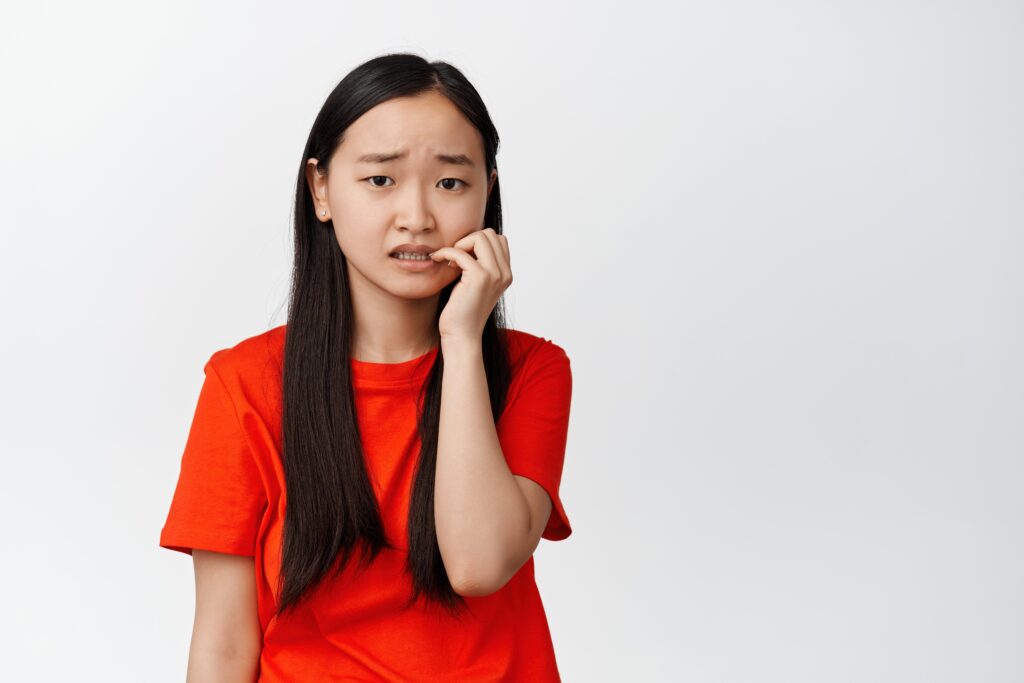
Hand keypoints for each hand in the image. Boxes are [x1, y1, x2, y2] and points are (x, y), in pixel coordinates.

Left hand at [429, 227, 511, 342]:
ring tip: (449, 259)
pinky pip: (460, 252)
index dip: (478, 242)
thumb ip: (481, 265)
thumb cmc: (463, 310)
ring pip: (480, 237)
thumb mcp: (477, 285)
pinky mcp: (479, 278)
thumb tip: (469, 241)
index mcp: (506, 274)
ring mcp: (494, 275)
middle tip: (454, 257)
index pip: (499, 239)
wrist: (462, 335)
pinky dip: (446, 252)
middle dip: (469, 240)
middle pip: (490, 234)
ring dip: (460, 243)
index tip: (463, 256)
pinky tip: (437, 260)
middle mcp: (504, 273)